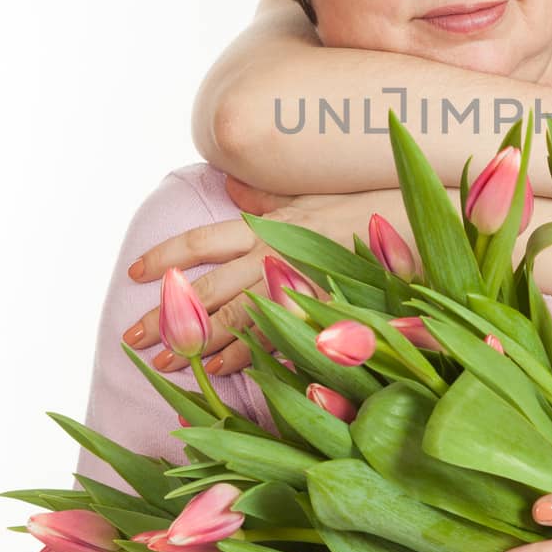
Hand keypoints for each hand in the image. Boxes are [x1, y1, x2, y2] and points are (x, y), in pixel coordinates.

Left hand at [122, 178, 412, 375]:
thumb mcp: (310, 193)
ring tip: (169, 362)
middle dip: (165, 314)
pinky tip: (221, 369)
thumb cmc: (366, 206)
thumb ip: (265, 195)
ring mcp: (296, 283)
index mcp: (267, 225)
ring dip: (197, 343)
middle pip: (206, 287)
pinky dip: (245, 355)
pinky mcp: (319, 307)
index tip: (133, 273)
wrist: (419, 221)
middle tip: (132, 339)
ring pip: (234, 317)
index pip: (201, 240)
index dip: (164, 257)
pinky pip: (274, 336)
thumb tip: (228, 183)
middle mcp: (273, 253)